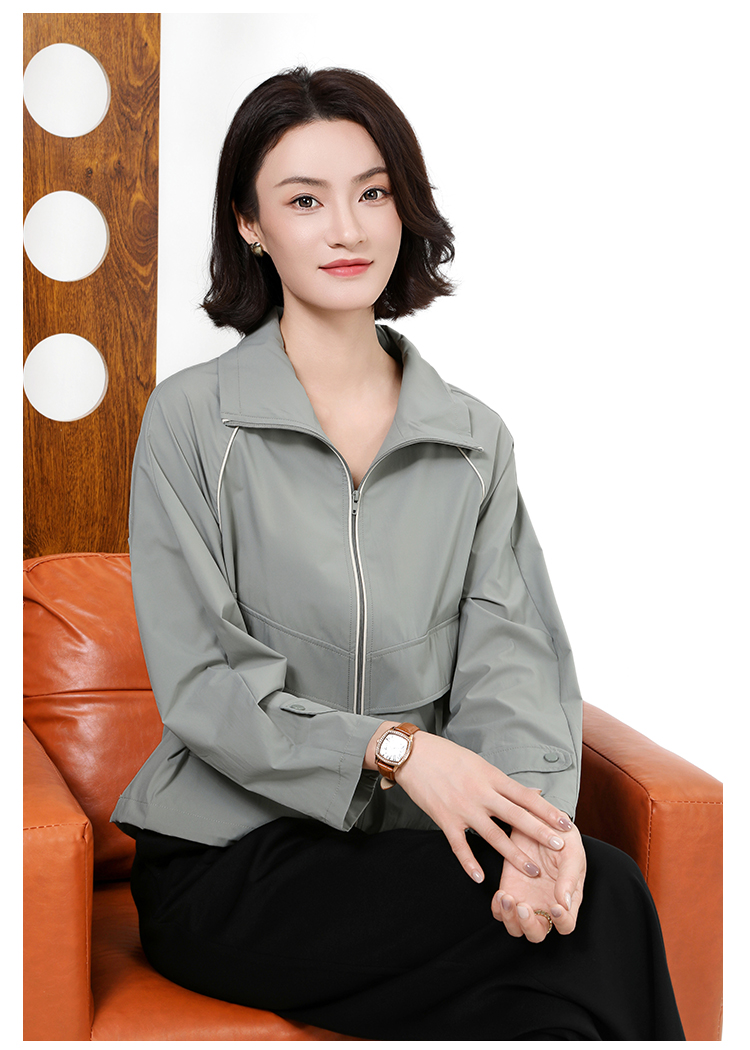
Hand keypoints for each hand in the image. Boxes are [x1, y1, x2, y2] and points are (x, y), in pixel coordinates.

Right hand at [392, 731, 574, 882]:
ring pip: (494, 836)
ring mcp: (462, 807)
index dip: (547, 811)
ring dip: (514, 855)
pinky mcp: (445, 819)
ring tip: (532, 870)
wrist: (412, 754)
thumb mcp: (479, 763)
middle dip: (540, 833)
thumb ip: (503, 782)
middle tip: (560, 848)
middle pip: (516, 816)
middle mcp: (480, 793)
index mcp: (491, 776)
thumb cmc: (446, 755)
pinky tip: (480, 878)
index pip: (525, 796)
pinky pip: (459, 846)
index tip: (566, 823)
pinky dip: (469, 863)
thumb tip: (533, 793)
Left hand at [492, 824, 586, 941]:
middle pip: (537, 933)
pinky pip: (500, 910)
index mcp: (566, 898)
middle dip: (529, 926)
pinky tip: (500, 894)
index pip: (566, 925)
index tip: (555, 907)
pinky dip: (498, 908)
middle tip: (524, 907)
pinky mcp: (508, 889)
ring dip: (510, 919)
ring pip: (516, 927)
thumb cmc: (561, 835)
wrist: (536, 816)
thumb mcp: (571, 851)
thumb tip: (564, 903)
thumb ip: (569, 878)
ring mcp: (525, 898)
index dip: (561, 922)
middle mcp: (545, 904)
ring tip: (507, 897)